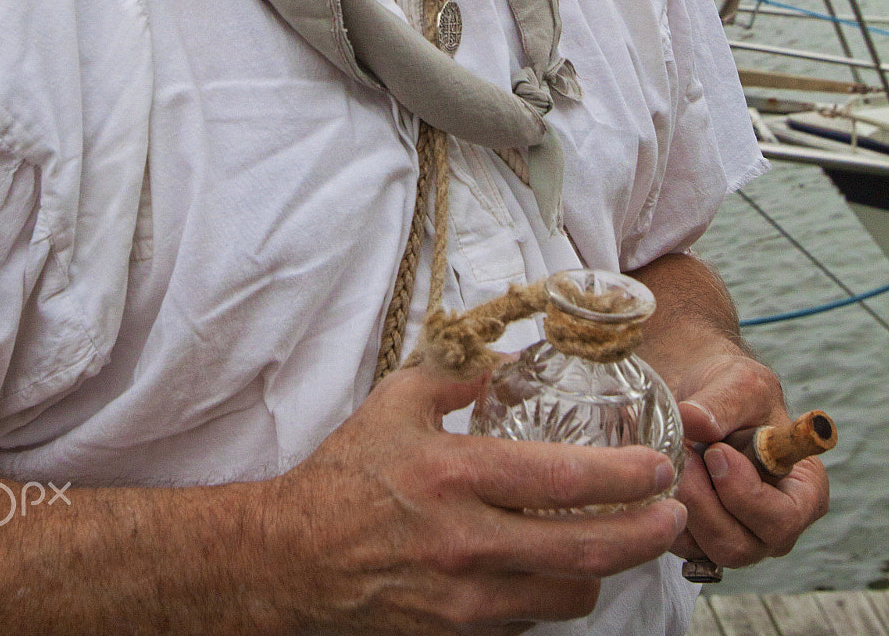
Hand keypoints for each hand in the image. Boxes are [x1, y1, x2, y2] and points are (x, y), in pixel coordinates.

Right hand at [258, 364, 686, 635]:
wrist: (296, 556)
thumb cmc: (349, 471)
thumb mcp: (400, 401)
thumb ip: (462, 377)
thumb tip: (515, 360)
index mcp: (455, 474)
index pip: (563, 480)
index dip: (625, 478)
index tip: (659, 468)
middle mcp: (468, 541)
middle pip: (585, 550)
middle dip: (645, 535)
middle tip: (673, 515)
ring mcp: (467, 597)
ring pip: (569, 593)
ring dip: (604, 567)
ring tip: (622, 540)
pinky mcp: (460, 630)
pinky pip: (533, 615)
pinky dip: (555, 589)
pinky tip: (560, 564)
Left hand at [673, 351, 829, 569]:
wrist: (701, 397)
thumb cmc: (734, 390)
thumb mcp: (738, 382)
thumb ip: (723, 402)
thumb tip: (696, 421)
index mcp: (804, 492)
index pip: (785, 518)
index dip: (748, 494)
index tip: (716, 452)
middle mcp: (776, 526)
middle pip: (741, 545)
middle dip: (704, 501)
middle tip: (682, 453)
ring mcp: (739, 538)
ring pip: (708, 548)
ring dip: (683, 502)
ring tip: (673, 456)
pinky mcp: (702, 541)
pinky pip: (681, 544)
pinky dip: (665, 510)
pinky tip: (663, 473)